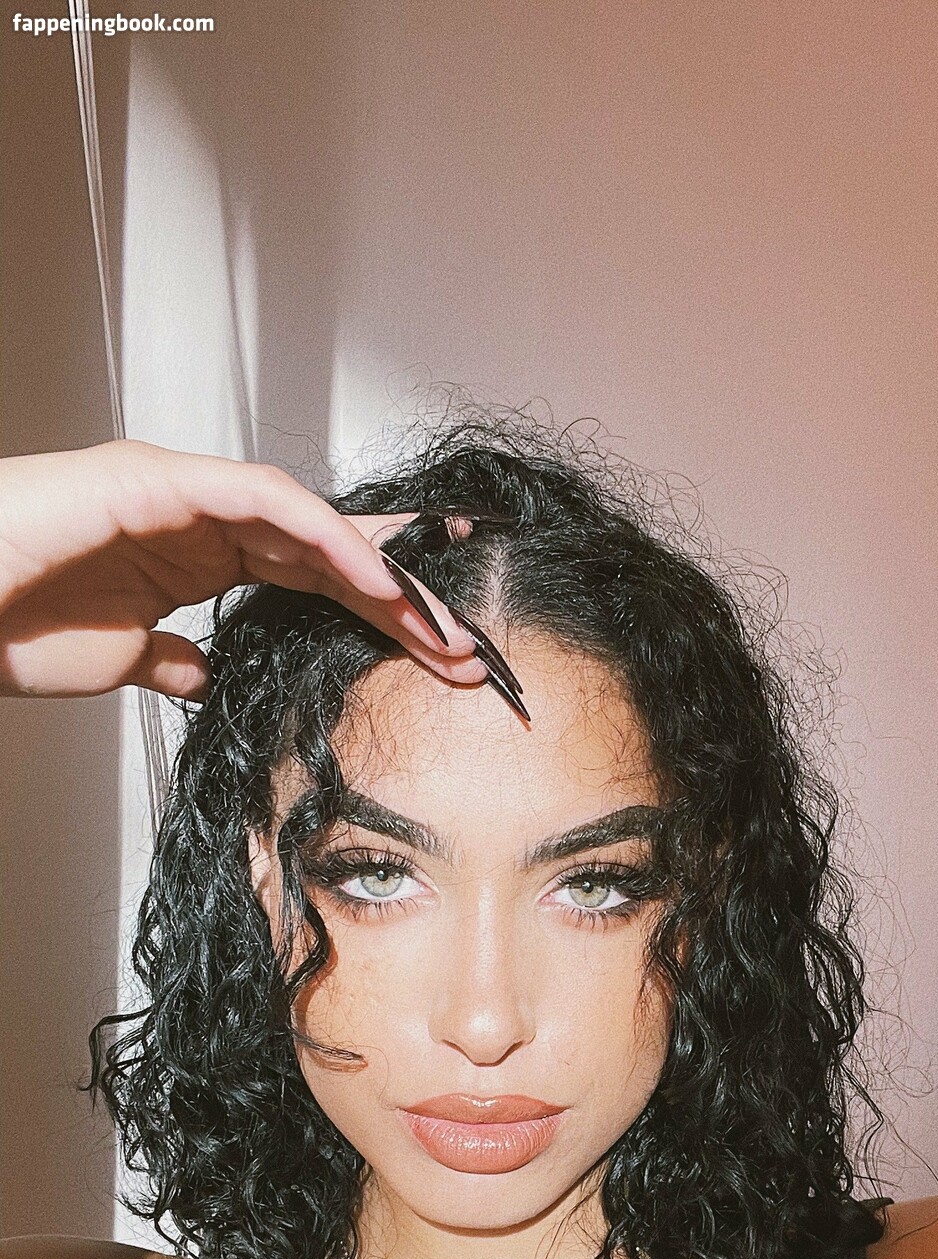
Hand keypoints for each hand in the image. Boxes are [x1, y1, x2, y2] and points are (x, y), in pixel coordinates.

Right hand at [0, 438, 489, 698]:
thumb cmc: (9, 622)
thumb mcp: (118, 657)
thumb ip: (170, 659)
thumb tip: (205, 675)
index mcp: (198, 552)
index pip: (313, 577)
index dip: (381, 610)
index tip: (439, 654)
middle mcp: (200, 513)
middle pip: (329, 550)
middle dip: (405, 600)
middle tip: (467, 650)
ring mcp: (183, 491)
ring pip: (313, 521)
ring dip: (382, 572)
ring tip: (437, 624)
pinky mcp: (161, 481)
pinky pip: (267, 502)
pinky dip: (328, 537)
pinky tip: (376, 579)